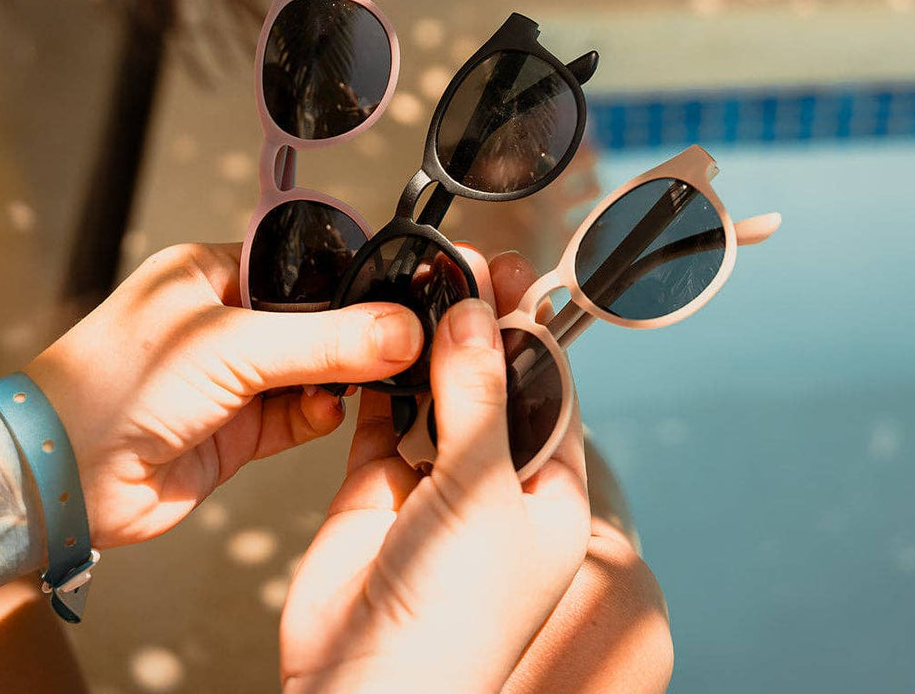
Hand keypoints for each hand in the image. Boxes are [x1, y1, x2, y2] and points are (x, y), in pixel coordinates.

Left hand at [24, 242, 421, 546]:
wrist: (64, 477)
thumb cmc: (116, 385)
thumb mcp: (232, 347)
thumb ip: (324, 341)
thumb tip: (401, 329)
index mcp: (210, 275)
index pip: (298, 266)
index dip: (347, 280)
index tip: (398, 295)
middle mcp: (222, 323)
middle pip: (312, 322)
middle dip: (353, 335)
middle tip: (401, 342)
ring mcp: (231, 381)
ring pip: (312, 372)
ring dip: (341, 379)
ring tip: (372, 380)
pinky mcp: (237, 434)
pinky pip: (298, 417)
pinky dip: (320, 415)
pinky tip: (329, 412)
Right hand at [281, 292, 591, 693]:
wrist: (366, 687)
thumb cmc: (454, 613)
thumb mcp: (483, 491)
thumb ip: (478, 397)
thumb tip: (479, 313)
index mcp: (549, 496)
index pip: (549, 394)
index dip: (528, 334)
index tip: (512, 276)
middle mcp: (494, 489)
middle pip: (490, 388)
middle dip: (477, 329)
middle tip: (464, 264)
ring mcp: (433, 490)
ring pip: (435, 398)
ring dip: (428, 345)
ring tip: (422, 280)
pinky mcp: (375, 492)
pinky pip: (381, 421)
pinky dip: (379, 379)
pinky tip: (377, 332)